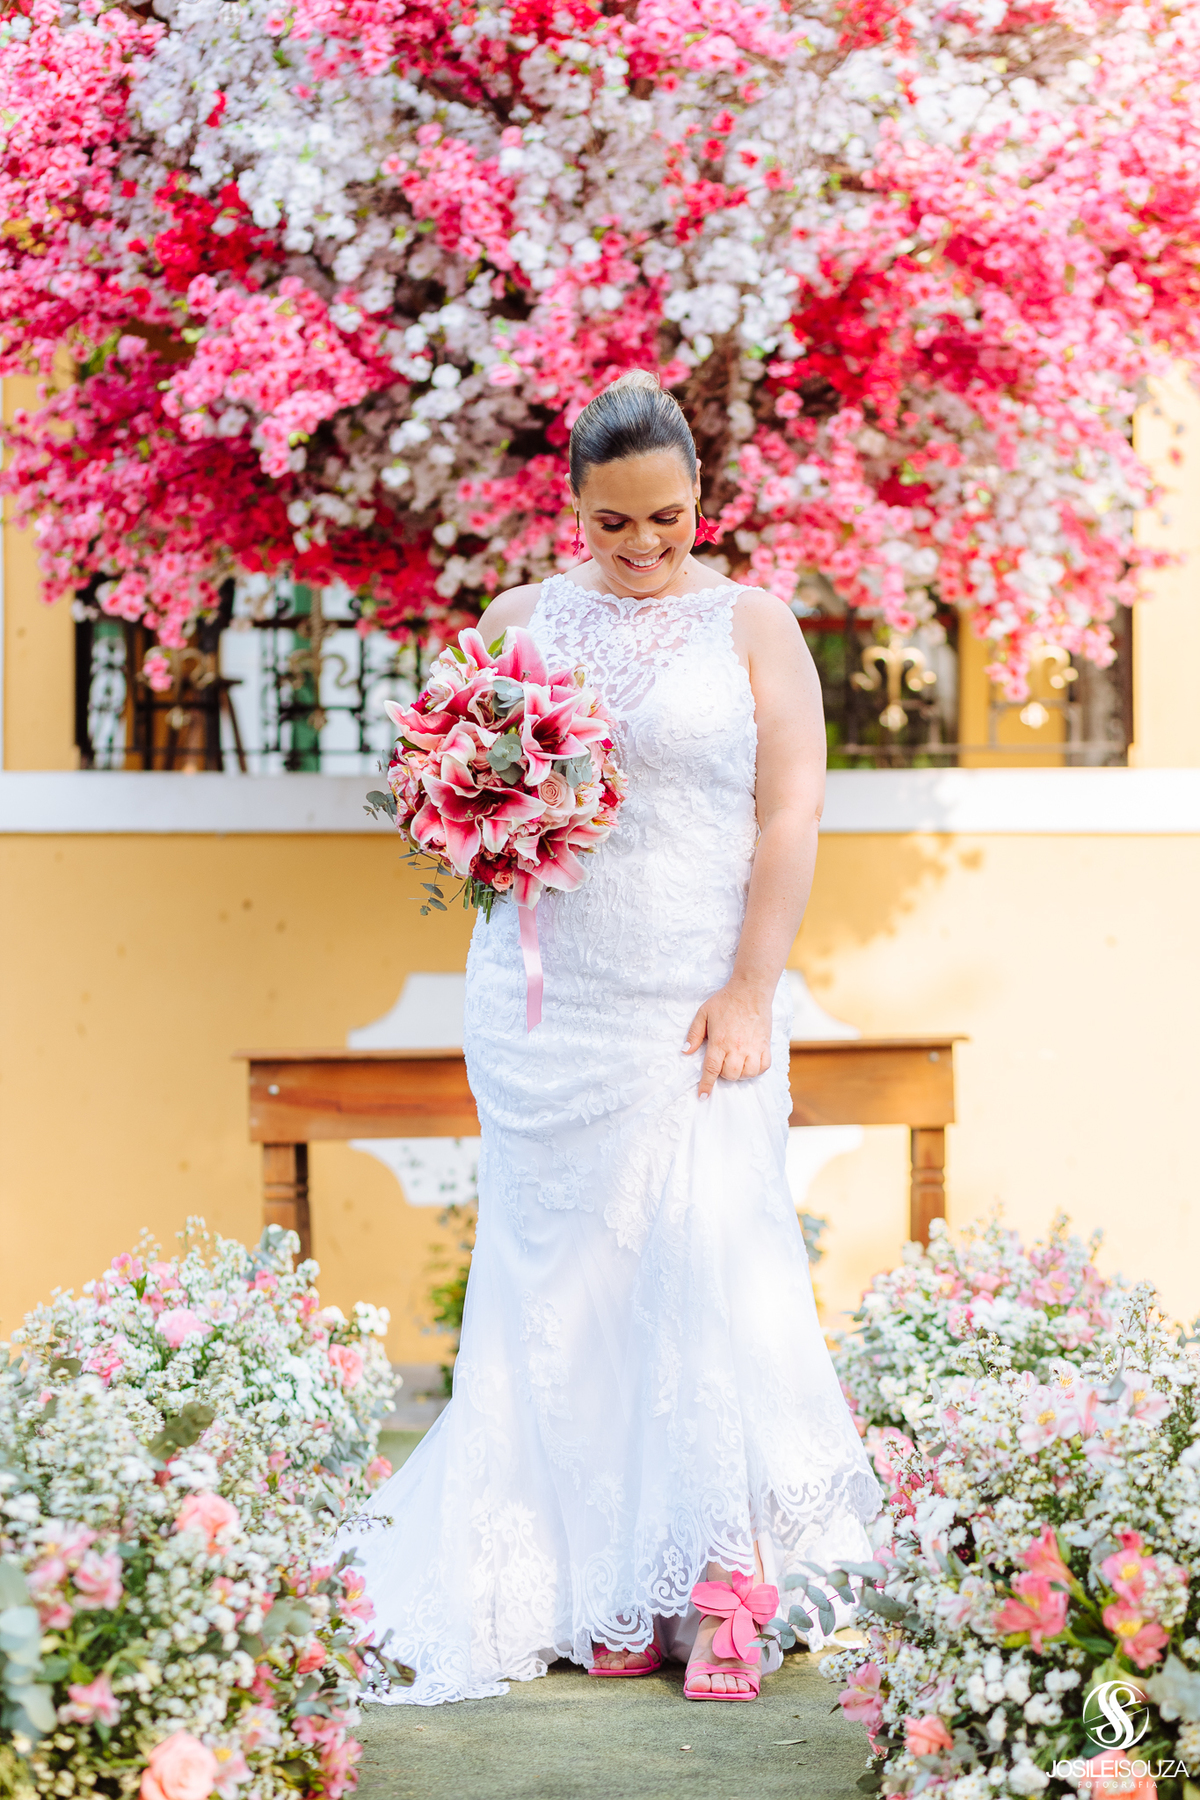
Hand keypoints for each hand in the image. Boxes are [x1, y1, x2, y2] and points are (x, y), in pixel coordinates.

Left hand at [683, 980, 772, 1097]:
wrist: (750, 990)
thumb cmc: (725, 1001)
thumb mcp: (703, 1014)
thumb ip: (694, 1034)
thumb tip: (685, 1052)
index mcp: (719, 1041)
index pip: (711, 1069)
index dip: (706, 1085)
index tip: (702, 1096)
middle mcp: (736, 1048)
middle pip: (729, 1075)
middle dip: (723, 1074)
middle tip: (722, 1063)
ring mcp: (753, 1047)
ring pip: (747, 1074)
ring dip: (739, 1074)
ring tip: (736, 1063)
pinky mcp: (765, 1045)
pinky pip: (763, 1067)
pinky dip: (756, 1070)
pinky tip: (750, 1063)